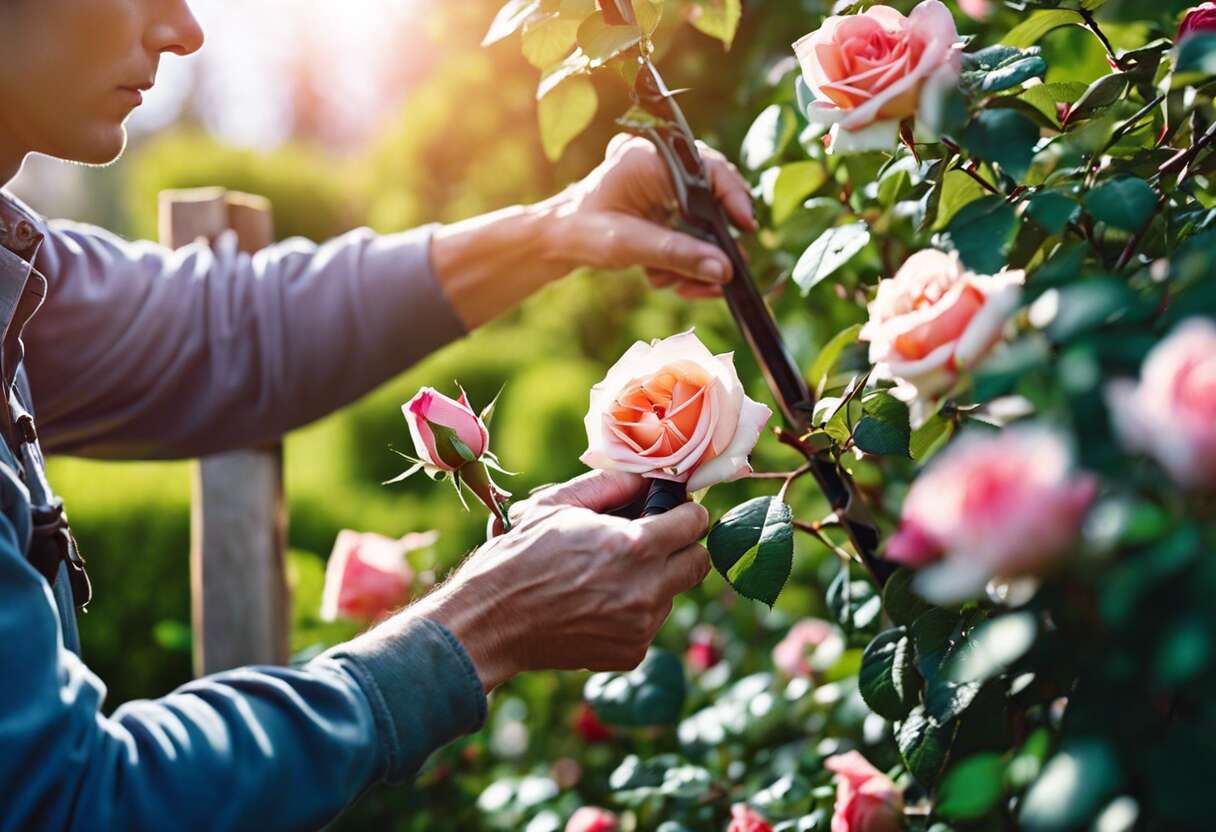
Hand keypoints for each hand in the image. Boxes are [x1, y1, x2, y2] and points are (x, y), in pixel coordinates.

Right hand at [410, 470, 710, 690]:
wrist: (491, 622)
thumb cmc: (519, 557)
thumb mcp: (558, 505)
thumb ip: (610, 483)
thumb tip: (647, 475)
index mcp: (635, 546)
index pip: (695, 522)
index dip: (684, 512)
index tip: (672, 512)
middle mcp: (647, 590)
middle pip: (699, 562)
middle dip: (681, 546)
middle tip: (652, 542)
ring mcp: (641, 627)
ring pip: (673, 594)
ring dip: (655, 581)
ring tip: (607, 577)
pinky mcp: (632, 653)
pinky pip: (650, 624)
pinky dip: (634, 612)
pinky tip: (597, 605)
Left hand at [549, 134, 756, 299]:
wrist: (558, 239)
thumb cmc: (582, 232)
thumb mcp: (629, 246)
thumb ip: (677, 255)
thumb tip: (723, 270)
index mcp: (651, 159)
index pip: (709, 170)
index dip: (733, 198)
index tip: (746, 228)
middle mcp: (664, 165)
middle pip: (714, 200)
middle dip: (713, 245)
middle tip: (714, 280)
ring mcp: (668, 185)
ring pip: (706, 223)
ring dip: (696, 260)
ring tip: (676, 286)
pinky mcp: (669, 204)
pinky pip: (694, 231)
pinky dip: (686, 259)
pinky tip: (668, 278)